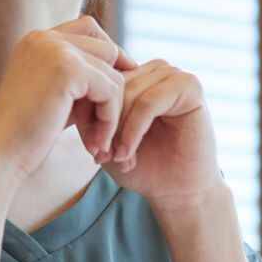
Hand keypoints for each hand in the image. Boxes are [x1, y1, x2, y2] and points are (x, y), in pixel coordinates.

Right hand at [0, 16, 134, 178]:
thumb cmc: (25, 136)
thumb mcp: (56, 97)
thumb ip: (81, 78)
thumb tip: (126, 64)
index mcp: (36, 40)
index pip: (89, 28)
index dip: (108, 58)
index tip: (113, 95)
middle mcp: (44, 37)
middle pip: (107, 48)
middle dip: (111, 89)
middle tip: (102, 129)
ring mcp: (55, 50)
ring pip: (113, 72)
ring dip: (112, 111)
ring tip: (97, 143)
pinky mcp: (68, 69)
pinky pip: (111, 89)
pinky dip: (110, 119)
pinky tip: (95, 143)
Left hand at [101, 60, 221, 209]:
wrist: (177, 191)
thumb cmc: (141, 165)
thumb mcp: (105, 136)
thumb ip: (90, 112)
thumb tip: (72, 93)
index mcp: (137, 74)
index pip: (101, 79)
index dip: (88, 112)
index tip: (89, 147)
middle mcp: (155, 69)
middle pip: (114, 86)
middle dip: (103, 123)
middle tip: (101, 156)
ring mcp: (173, 75)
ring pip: (129, 93)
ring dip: (118, 130)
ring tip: (117, 158)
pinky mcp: (189, 87)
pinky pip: (147, 103)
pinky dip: (133, 131)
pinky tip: (127, 154)